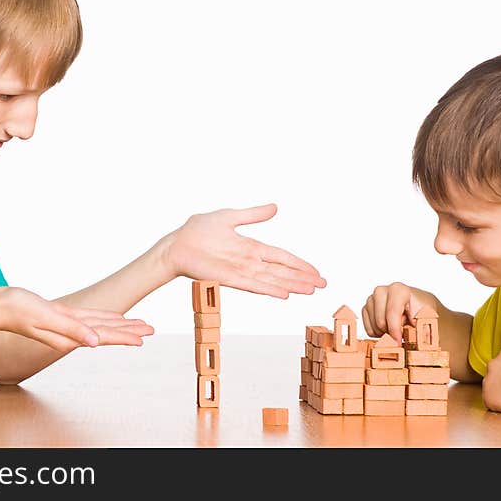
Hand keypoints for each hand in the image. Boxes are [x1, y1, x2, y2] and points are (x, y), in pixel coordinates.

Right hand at [0, 287, 154, 352]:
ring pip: (99, 325)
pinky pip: (87, 319)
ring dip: (120, 326)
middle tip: (151, 329)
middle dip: (129, 331)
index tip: (144, 338)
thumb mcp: (46, 317)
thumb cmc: (17, 310)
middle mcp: (70, 333)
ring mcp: (66, 324)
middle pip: (106, 332)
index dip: (124, 336)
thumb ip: (71, 330)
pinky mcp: (60, 315)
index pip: (103, 336)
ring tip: (138, 326)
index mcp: (69, 335)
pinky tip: (111, 320)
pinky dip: (103, 319)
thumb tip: (94, 343)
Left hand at [162, 203, 325, 298]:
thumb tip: (275, 207)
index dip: (299, 264)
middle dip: (303, 278)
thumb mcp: (230, 217)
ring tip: (311, 290)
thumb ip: (253, 215)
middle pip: (282, 271)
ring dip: (292, 285)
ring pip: (272, 279)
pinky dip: (269, 289)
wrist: (177, 243)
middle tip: (323, 285)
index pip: (281, 256)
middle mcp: (249, 261)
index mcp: (251, 247)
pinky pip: (253, 285)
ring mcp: (241, 271)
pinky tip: (284, 294)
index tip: (316, 272)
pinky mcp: (229, 278)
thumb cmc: (198, 231)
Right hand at [361, 282, 437, 343]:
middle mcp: (382, 291)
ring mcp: (372, 299)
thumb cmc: (423, 310)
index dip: (395, 331)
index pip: (392, 313)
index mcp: (398, 290)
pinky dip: (379, 333)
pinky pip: (369, 329)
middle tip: (403, 331)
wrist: (418, 305)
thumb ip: (422, 326)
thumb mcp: (428, 317)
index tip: (399, 342)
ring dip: (386, 333)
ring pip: (374, 327)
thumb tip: (420, 335)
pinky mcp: (366, 308)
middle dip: (391, 331)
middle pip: (380, 322)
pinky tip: (389, 327)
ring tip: (398, 328)